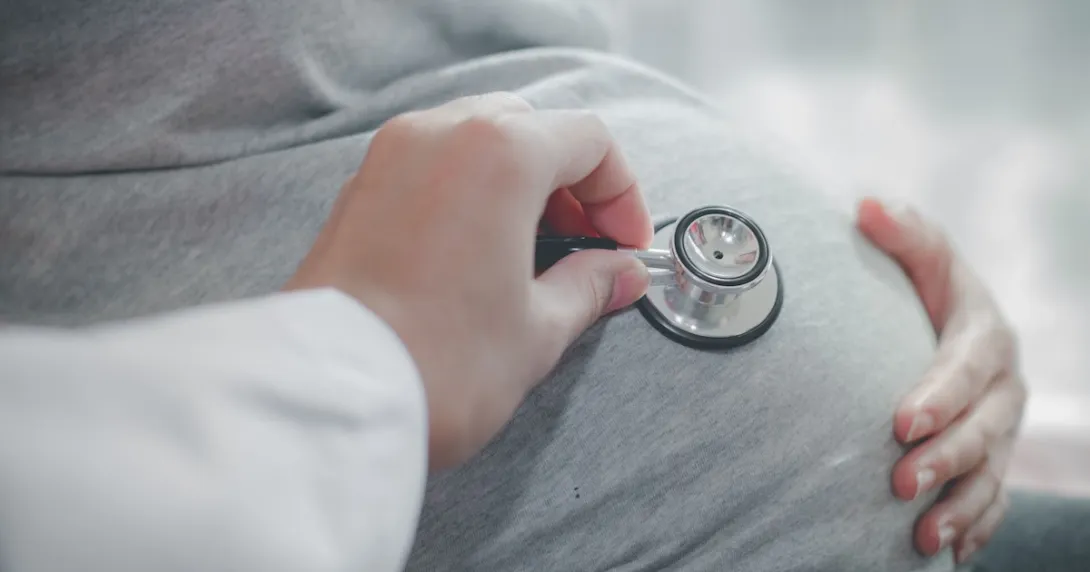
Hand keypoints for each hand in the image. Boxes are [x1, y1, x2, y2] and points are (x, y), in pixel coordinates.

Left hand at [285, 93, 653, 469]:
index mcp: (498, 153)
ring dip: (519, 185)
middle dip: (570, 184)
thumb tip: (618, 274)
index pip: (588, 142)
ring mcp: (389, 157)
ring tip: (533, 253)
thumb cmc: (434, 363)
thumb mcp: (537, 330)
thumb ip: (589, 286)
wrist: (329, 398)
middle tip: (585, 246)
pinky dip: (468, 192)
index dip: (622, 194)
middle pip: (531, 128)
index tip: (625, 245)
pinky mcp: (357, 191)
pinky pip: (431, 167)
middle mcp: (439, 135)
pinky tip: (480, 254)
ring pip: (476, 140)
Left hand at [857, 198, 1026, 563]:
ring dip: (960, 507)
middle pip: (983, 430)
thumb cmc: (926, 292)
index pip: (968, 367)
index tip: (900, 421)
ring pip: (991, 475)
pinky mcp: (991, 463)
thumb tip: (864, 205)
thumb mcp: (924, 260)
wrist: (954, 330)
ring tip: (923, 536)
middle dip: (945, 459)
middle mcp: (1002, 388)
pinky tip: (945, 554)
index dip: (941, 395)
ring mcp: (1001, 430)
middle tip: (901, 483)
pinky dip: (973, 528)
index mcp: (986, 336)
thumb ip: (903, 236)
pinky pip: (993, 503)